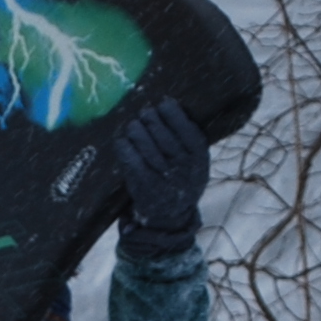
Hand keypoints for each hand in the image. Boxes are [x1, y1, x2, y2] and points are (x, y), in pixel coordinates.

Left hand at [115, 98, 209, 258]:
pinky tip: (121, 141)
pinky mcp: (144, 186)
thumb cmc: (182, 180)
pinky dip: (124, 147)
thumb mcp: (196, 162)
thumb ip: (189, 139)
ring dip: (135, 130)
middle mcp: (183, 167)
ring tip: (132, 126)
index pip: (185, 127)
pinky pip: (131, 159)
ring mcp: (164, 177)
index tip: (163, 103)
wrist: (171, 217)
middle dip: (150, 119)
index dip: (172, 113)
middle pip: (161, 132)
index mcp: (199, 157)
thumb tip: (169, 104)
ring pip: (144, 143)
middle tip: (143, 113)